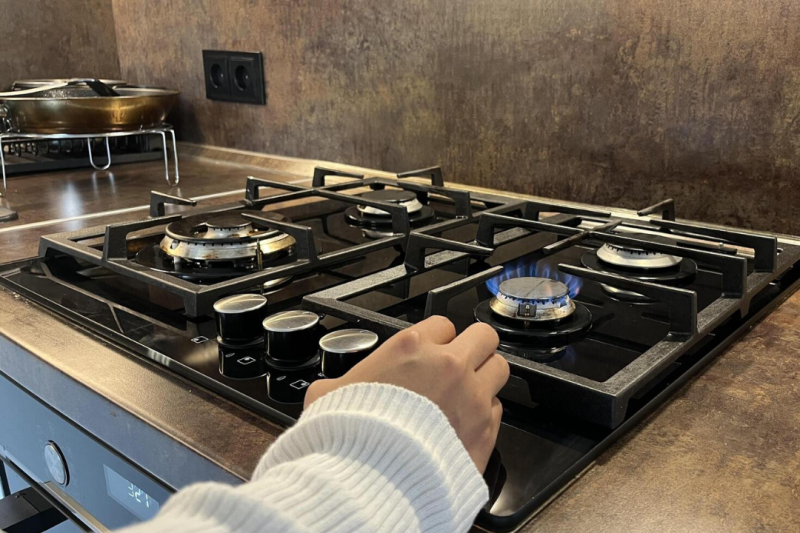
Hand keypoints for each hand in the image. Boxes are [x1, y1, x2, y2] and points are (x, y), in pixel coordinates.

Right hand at [304, 316, 508, 472]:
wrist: (373, 480)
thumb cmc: (351, 436)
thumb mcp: (327, 396)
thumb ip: (338, 382)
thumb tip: (330, 389)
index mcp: (411, 347)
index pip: (442, 324)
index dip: (435, 340)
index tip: (428, 355)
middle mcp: (448, 366)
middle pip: (483, 336)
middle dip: (473, 347)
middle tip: (460, 364)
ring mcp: (471, 396)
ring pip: (499, 368)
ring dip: (485, 377)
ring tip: (467, 392)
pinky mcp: (485, 429)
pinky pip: (496, 408)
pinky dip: (485, 413)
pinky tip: (465, 424)